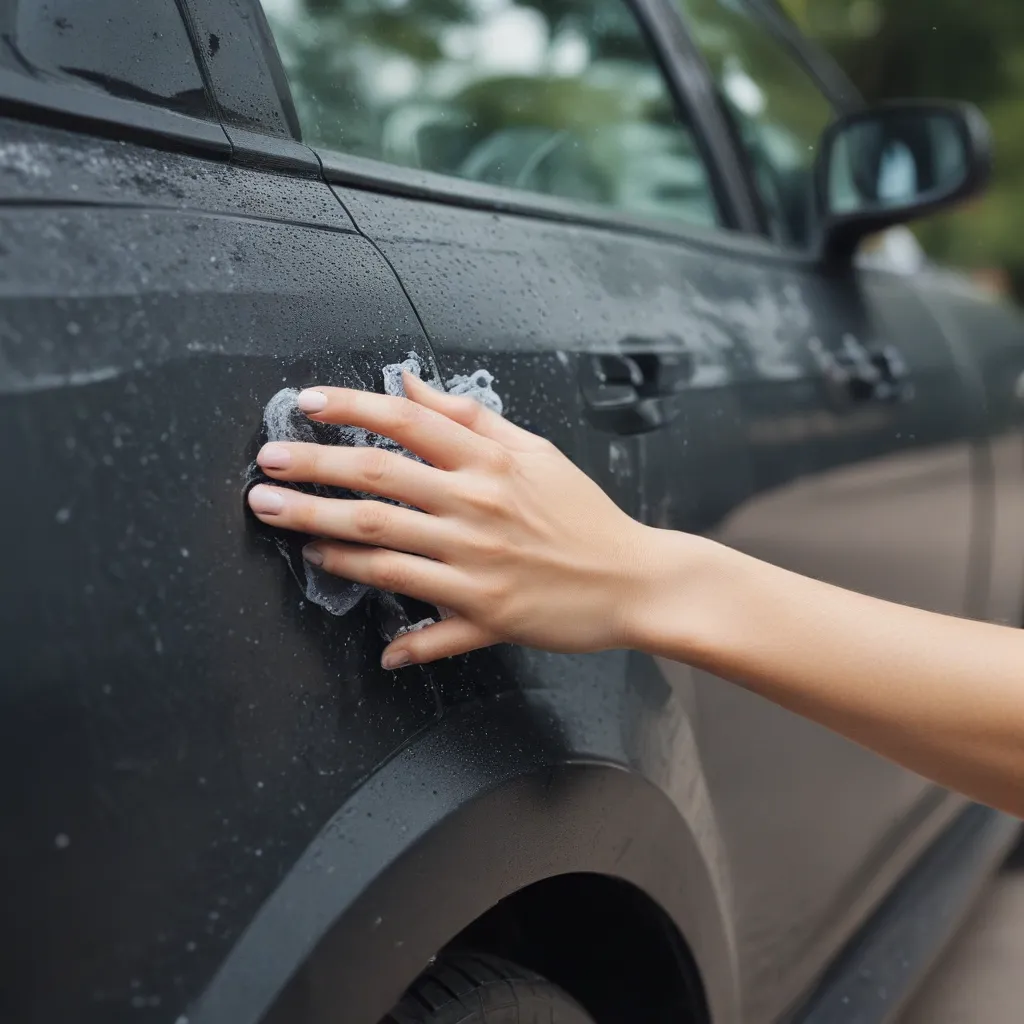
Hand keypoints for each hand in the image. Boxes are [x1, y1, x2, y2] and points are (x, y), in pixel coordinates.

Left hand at [247, 373, 661, 666]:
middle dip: (312, 470)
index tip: (304, 404)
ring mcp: (477, 563)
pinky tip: (350, 608)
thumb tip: (408, 383)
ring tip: (279, 520)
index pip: (407, 423)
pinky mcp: (485, 612)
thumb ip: (470, 418)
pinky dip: (389, 620)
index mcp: (491, 464)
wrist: (633, 579)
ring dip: (321, 530)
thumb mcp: (536, 452)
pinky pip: (423, 615)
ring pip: (382, 543)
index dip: (349, 409)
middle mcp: (477, 508)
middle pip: (377, 482)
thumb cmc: (582, 513)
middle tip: (265, 467)